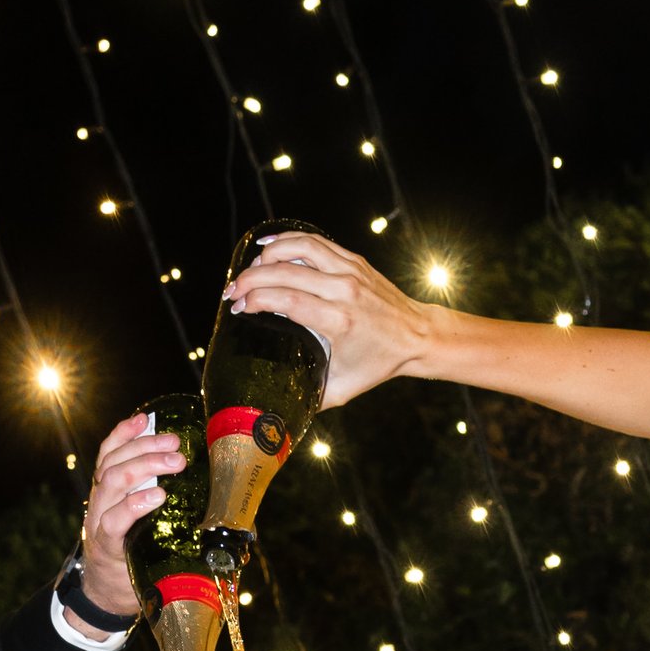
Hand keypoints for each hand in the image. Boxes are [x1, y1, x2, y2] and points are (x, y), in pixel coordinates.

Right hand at [78, 407, 184, 616]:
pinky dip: (136, 504)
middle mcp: (100, 502)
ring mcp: (100, 523)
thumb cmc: (133, 558)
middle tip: (176, 445)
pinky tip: (157, 496)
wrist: (105, 599)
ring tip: (175, 464)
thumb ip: (162, 505)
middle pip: (114, 462)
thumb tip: (215, 494)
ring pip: (112, 482)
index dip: (124, 434)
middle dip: (145, 447)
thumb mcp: (142, 525)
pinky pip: (115, 519)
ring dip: (145, 467)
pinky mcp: (107, 547)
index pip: (108, 454)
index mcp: (107, 493)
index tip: (146, 419)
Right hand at [224, 233, 436, 409]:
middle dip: (251, 279)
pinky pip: (315, 242)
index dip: (256, 300)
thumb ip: (310, 398)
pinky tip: (269, 247)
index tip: (238, 308)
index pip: (287, 301)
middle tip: (233, 291)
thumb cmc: (380, 363)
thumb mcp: (344, 388)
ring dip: (268, 255)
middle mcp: (344, 291)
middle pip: (285, 272)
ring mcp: (350, 271)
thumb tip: (277, 410)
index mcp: (340, 321)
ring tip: (249, 269)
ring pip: (299, 248)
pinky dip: (288, 240)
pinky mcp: (353, 261)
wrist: (416, 336)